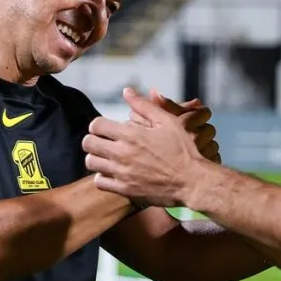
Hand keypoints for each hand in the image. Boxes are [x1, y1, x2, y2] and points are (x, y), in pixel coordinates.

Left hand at [83, 88, 204, 204]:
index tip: (106, 128)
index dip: (99, 124)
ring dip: (96, 158)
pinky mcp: (125, 189)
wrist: (192, 180)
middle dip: (93, 139)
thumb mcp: (167, 121)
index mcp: (131, 134)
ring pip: (91, 163)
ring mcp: (122, 173)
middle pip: (88, 143)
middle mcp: (122, 153)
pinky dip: (102, 176)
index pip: (96, 125)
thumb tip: (127, 91)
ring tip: (106, 157)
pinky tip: (112, 172)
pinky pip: (99, 182)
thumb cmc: (182, 149)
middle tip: (103, 141)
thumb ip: (144, 105)